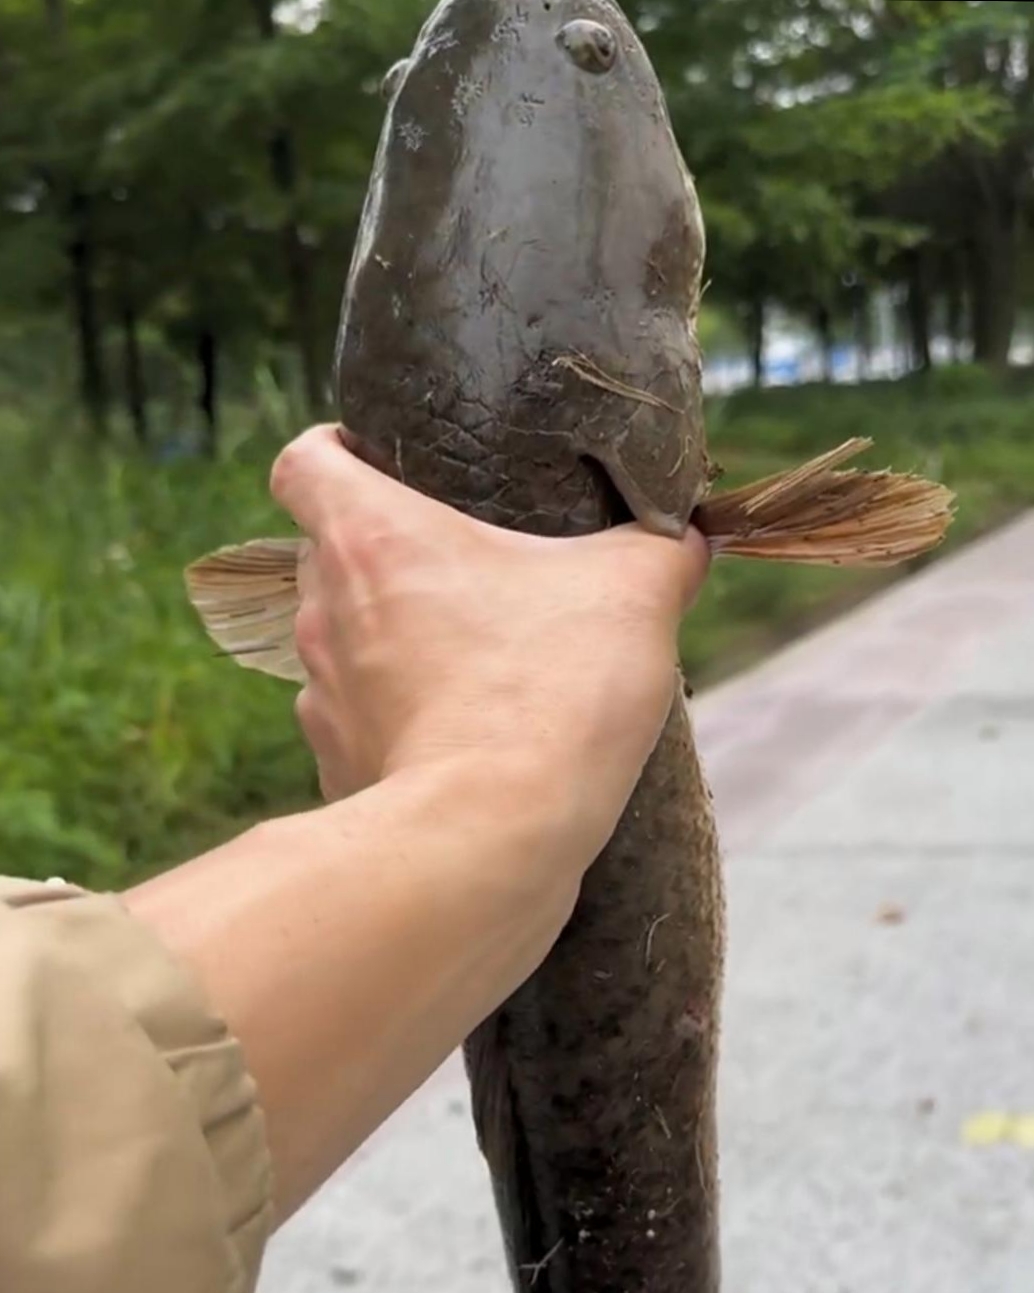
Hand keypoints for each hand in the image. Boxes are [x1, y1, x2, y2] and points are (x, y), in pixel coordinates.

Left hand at [271, 425, 708, 863]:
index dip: (336, 452)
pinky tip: (462, 742)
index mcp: (371, 536)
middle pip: (326, 554)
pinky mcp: (337, 769)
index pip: (304, 462)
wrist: (494, 838)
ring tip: (473, 666)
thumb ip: (660, 550)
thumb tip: (684, 541)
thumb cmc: (550, 691)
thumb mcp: (634, 594)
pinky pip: (362, 729)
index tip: (382, 465)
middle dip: (387, 557)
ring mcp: (322, 698)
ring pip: (343, 646)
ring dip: (393, 646)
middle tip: (465, 573)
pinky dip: (400, 727)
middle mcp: (324, 611)